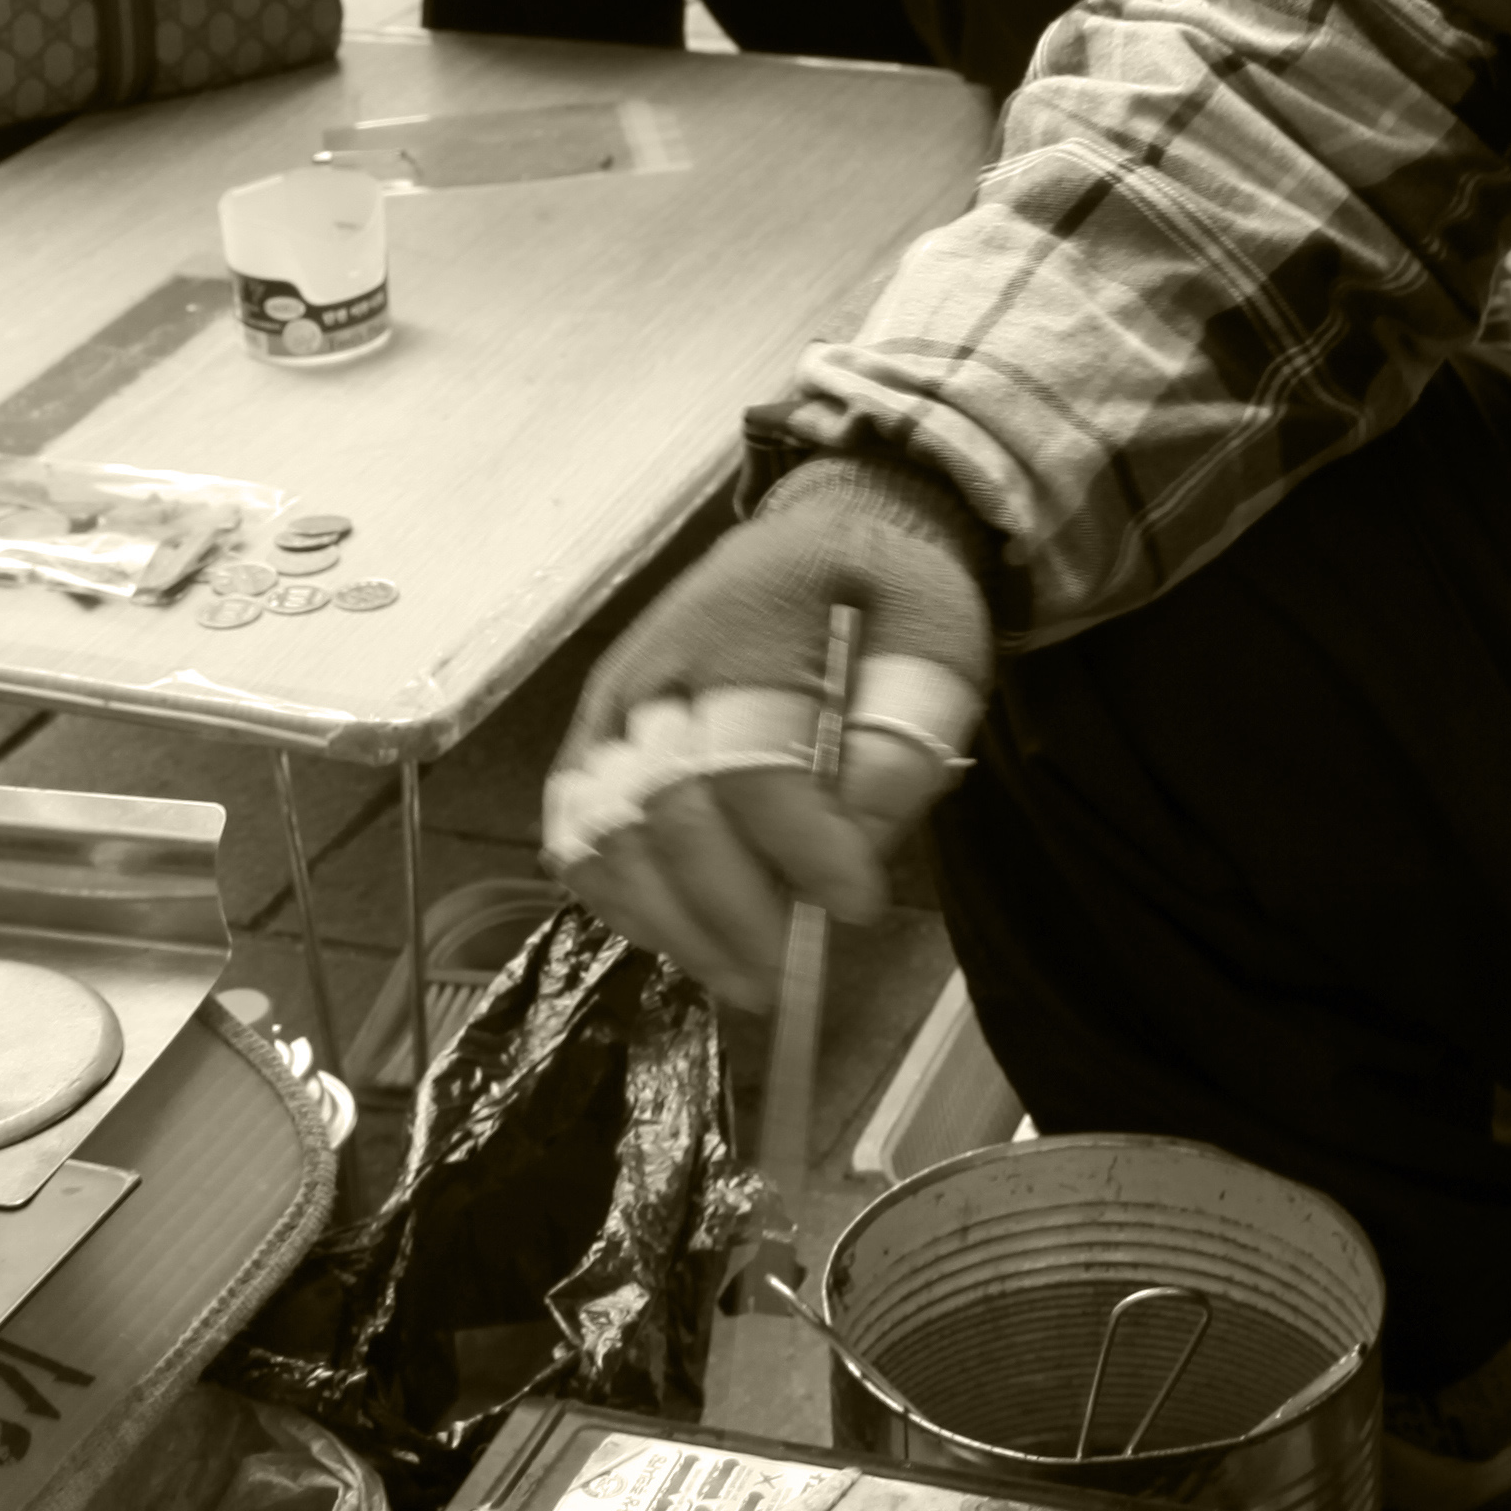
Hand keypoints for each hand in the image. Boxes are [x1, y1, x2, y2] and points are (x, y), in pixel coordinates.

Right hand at [542, 460, 995, 1007]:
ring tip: (740, 975)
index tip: (859, 904)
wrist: (818, 535)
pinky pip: (576, 836)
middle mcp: (658, 669)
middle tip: (787, 972)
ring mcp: (613, 705)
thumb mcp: (933, 641)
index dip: (801, 848)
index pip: (755, 762)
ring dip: (672, 923)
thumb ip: (905, 734)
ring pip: (607, 835)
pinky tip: (682, 934)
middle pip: (667, 811)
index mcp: (748, 630)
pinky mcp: (593, 737)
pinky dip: (619, 899)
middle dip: (728, 911)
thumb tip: (857, 837)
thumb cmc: (882, 594)